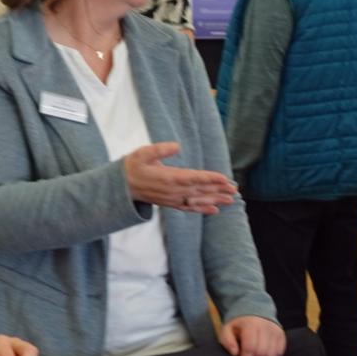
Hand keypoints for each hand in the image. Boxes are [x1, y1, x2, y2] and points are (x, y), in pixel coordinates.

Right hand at [123, 142, 237, 213]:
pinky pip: (189, 208)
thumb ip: (159, 150)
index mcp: (168, 178)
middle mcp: (173, 191)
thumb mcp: (143, 153)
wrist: (121, 187)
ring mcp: (172, 199)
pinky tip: (215, 210)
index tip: (224, 178)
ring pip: (198, 201)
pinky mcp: (171, 204)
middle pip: (200, 190)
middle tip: (235, 189)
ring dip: (215, 200)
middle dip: (218, 190)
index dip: (210, 178)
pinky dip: (202, 210)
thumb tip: (176, 146)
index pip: (194, 178)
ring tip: (231, 200)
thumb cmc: (133, 167)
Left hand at [218, 316, 285, 355]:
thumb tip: (235, 353)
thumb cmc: (239, 324)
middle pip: (261, 352)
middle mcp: (265, 327)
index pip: (250, 347)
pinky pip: (279, 352)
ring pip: (271, 354)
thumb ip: (227, 341)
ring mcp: (275, 331)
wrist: (254, 311)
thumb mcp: (227, 329)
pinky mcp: (281, 335)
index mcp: (250, 324)